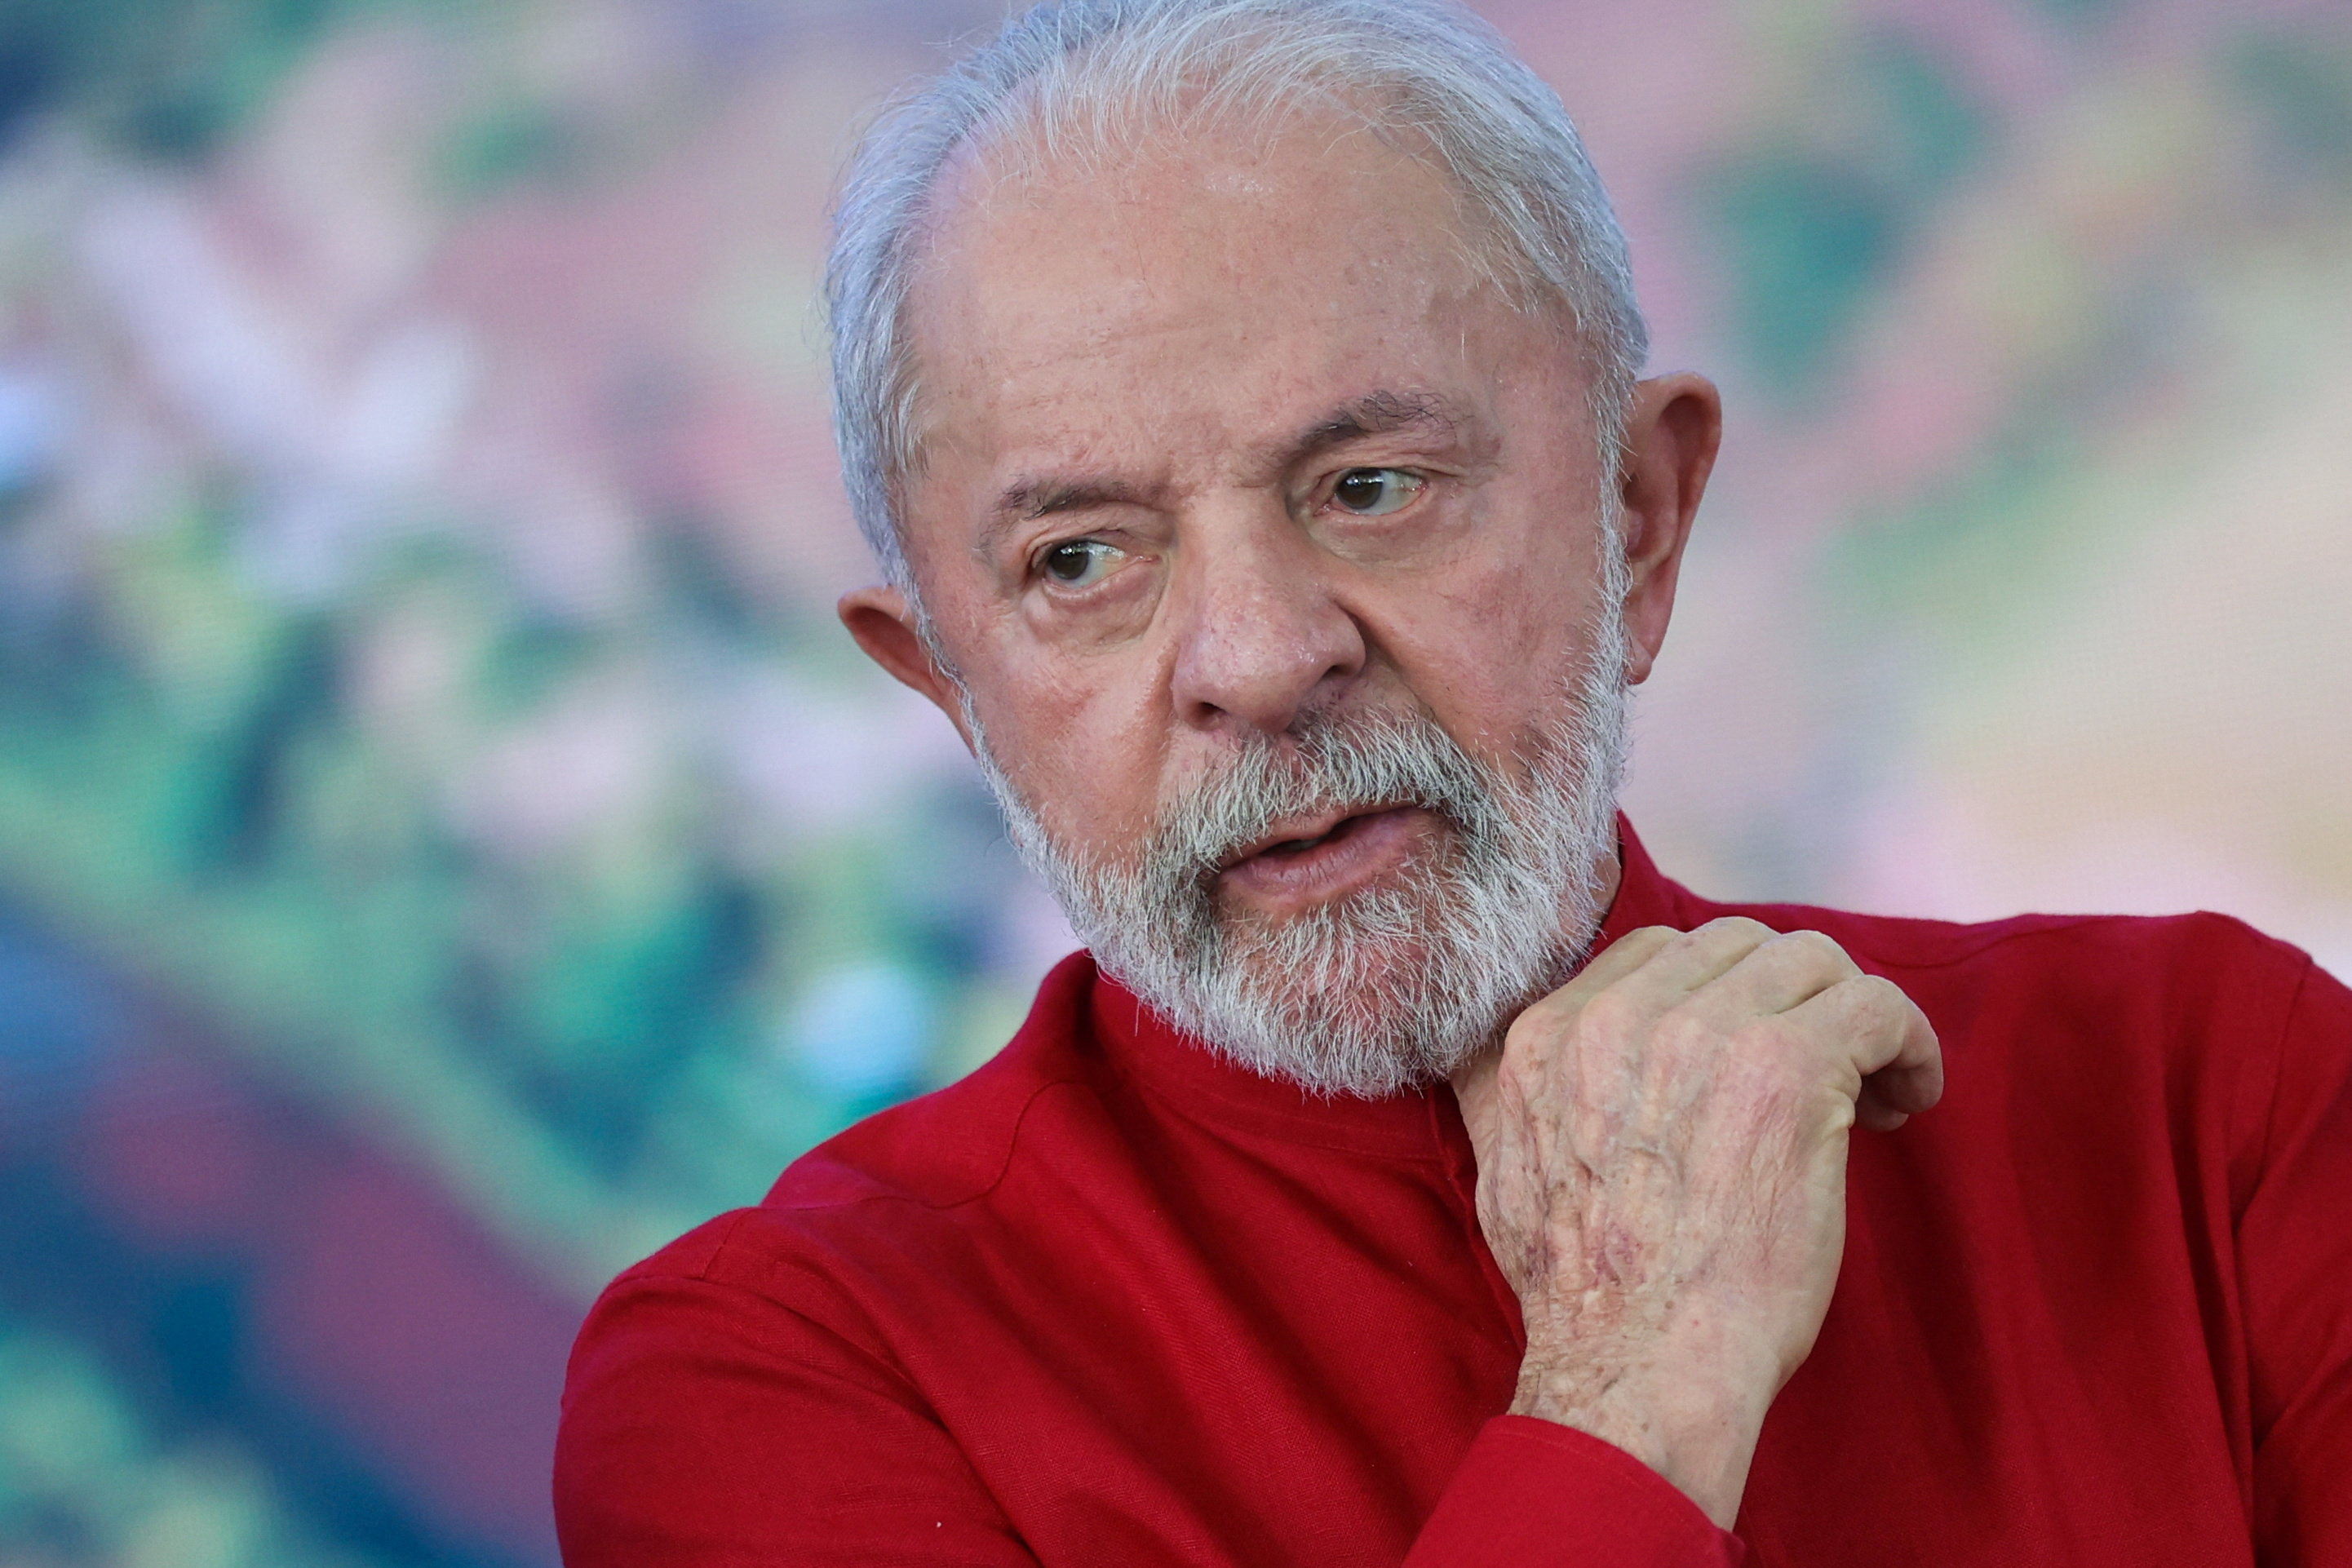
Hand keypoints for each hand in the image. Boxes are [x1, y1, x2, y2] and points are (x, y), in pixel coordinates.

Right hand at [1450, 918, 1941, 1527]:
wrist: (1635, 1364)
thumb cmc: (1582, 1296)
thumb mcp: (1500, 1168)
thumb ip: (1498, 1091)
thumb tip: (1493, 1051)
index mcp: (1548, 1033)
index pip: (1656, 952)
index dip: (1717, 997)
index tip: (1745, 1055)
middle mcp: (1622, 1015)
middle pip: (1739, 943)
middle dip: (1787, 998)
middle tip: (1820, 1071)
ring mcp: (1707, 1034)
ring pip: (1813, 962)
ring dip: (1851, 1017)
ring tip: (1871, 1088)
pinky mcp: (1789, 1068)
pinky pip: (1876, 1007)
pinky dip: (1907, 1042)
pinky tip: (1909, 1094)